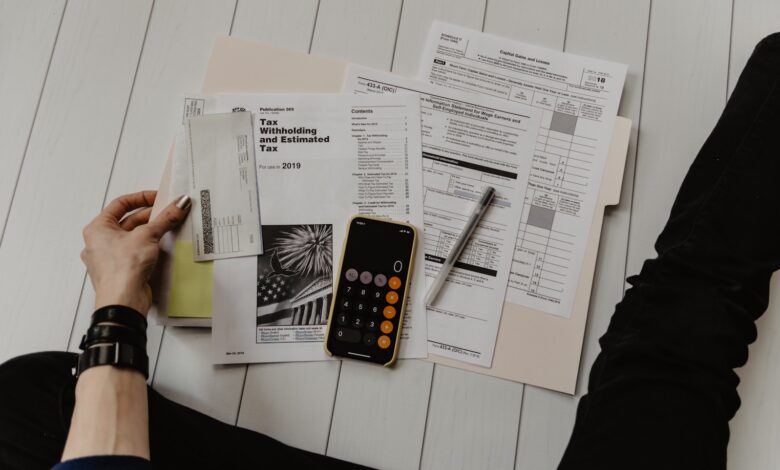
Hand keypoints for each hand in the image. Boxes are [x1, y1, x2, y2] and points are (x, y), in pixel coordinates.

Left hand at [80, 191, 190, 314]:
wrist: (123, 302)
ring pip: (133, 237)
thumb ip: (165, 218)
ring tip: (168, 227)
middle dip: (150, 216)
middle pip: (128, 221)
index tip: (159, 198)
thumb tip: (178, 204)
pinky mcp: (122, 271)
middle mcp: (100, 242)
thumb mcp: (147, 235)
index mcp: (97, 228)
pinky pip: (136, 252)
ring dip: (151, 231)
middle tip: (169, 212)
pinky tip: (162, 246)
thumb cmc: (121, 270)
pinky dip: (149, 247)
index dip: (141, 198)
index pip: (120, 204)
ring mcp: (110, 258)